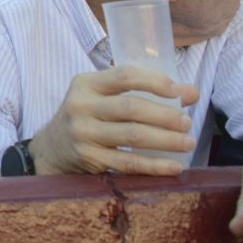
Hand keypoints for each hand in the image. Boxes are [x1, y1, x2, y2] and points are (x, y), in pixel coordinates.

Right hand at [27, 66, 201, 175]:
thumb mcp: (102, 97)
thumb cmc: (87, 117)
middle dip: (166, 116)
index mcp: (86, 84)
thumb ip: (141, 92)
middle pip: (131, 108)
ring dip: (167, 140)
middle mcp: (81, 106)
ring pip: (133, 136)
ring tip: (188, 142)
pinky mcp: (89, 159)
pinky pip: (128, 163)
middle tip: (187, 123)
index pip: (124, 76)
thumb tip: (190, 93)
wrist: (51, 149)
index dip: (155, 82)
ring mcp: (84, 134)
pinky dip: (155, 166)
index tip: (179, 92)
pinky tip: (174, 166)